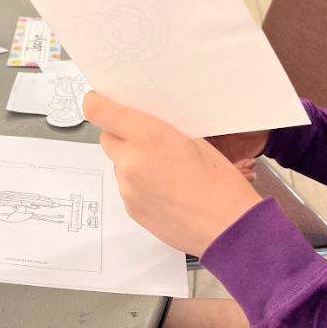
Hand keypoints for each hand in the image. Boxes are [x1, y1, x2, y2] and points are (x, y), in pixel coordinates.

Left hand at [83, 92, 260, 256]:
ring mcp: (128, 188)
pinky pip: (127, 187)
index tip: (101, 99)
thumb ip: (161, 127)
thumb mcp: (194, 139)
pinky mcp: (131, 209)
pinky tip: (166, 187)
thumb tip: (141, 118)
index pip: (98, 110)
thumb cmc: (220, 183)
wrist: (229, 228)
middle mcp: (131, 161)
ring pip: (118, 163)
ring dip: (132, 159)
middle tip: (145, 135)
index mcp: (147, 136)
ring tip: (165, 168)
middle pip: (106, 136)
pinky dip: (139, 183)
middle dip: (120, 132)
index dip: (97, 101)